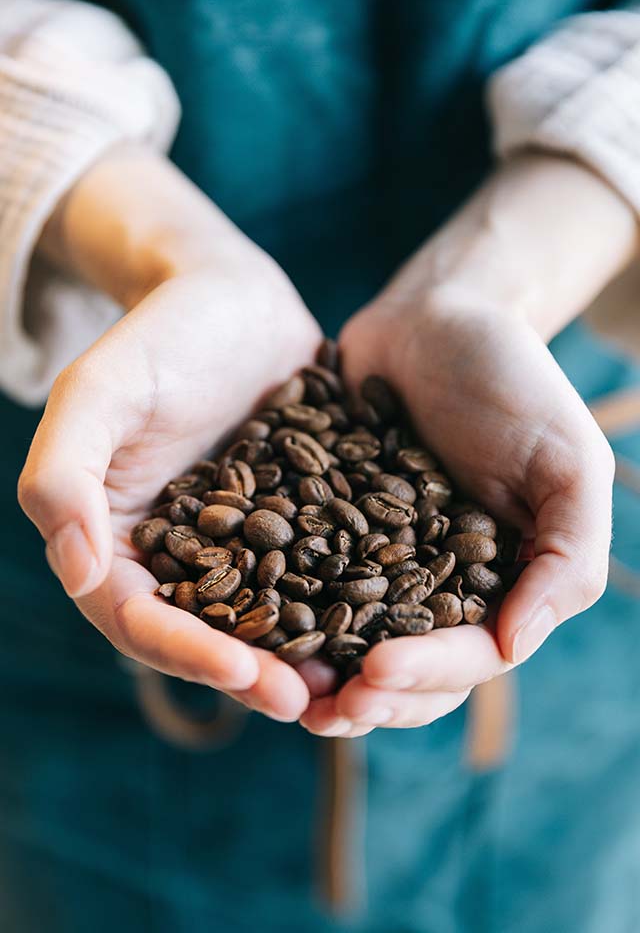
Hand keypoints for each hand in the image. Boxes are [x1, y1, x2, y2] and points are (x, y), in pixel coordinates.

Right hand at [19, 149, 324, 721]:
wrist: (232, 296)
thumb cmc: (158, 334)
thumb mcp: (99, 391)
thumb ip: (65, 475)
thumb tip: (78, 572)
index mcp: (118, 539)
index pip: (138, 617)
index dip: (185, 652)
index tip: (242, 673)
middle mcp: (179, 553)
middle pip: (206, 634)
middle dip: (253, 674)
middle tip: (309, 702)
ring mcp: (241, 542)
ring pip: (266, 617)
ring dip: (303, 657)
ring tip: (352, 684)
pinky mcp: (294, 521)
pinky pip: (315, 574)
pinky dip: (343, 605)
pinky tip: (387, 624)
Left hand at [301, 154, 626, 737]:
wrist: (436, 314)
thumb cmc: (514, 380)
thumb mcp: (567, 462)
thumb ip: (567, 556)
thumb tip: (513, 646)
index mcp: (502, 582)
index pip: (470, 655)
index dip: (426, 675)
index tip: (376, 671)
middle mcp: (439, 583)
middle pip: (407, 669)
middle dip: (368, 696)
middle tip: (320, 705)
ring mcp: (379, 559)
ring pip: (351, 642)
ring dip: (319, 674)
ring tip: (278, 686)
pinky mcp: (326, 527)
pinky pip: (303, 581)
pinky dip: (281, 610)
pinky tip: (246, 624)